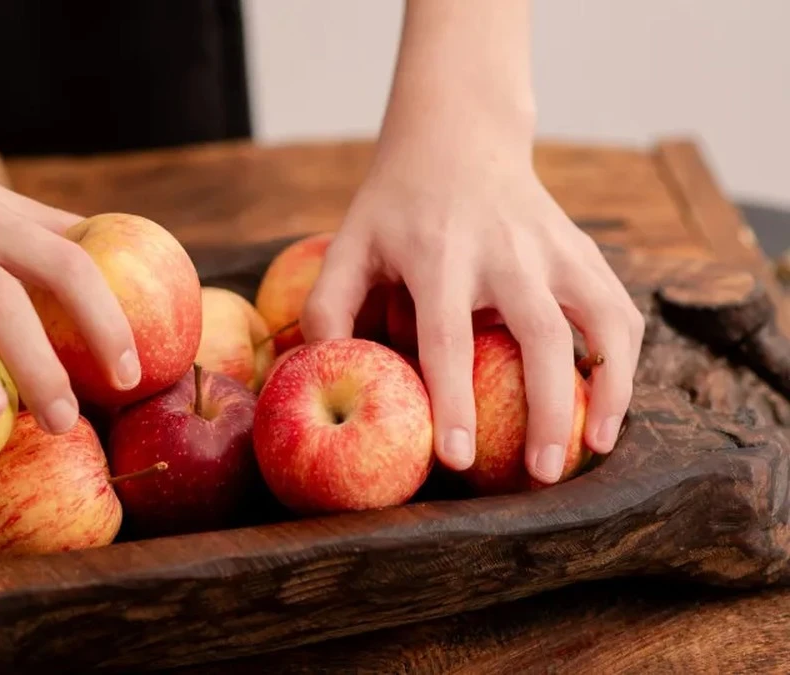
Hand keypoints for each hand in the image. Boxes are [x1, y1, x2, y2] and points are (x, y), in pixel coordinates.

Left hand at [301, 131, 644, 483]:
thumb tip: (319, 373)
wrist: (458, 135)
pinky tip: (611, 405)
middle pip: (540, 334)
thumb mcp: (349, 241)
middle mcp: (505, 250)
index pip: (447, 335)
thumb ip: (330, 304)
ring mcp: (553, 247)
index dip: (453, 398)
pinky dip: (624, 360)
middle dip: (547, 409)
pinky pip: (618, 309)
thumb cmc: (395, 205)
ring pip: (602, 319)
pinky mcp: (583, 249)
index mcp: (439, 252)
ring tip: (596, 447)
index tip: (458, 459)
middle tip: (542, 476)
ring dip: (609, 386)